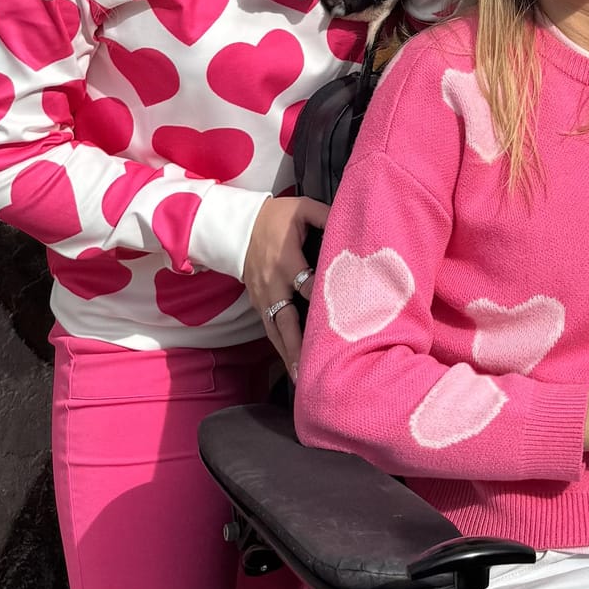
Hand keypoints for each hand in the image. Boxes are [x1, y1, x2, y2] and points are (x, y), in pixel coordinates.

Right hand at [241, 193, 329, 374]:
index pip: (306, 284)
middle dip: (297, 346)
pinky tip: (292, 366)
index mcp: (286, 260)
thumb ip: (326, 216)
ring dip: (288, 355)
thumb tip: (353, 222)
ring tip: (301, 380)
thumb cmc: (274, 217)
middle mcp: (274, 284)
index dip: (322, 299)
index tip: (341, 317)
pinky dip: (281, 348)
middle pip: (286, 320)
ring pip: (276, 331)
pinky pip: (270, 330)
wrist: (235, 228)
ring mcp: (264, 298)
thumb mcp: (301, 208)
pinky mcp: (259, 305)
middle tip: (310, 370)